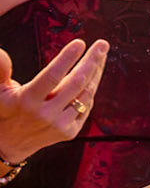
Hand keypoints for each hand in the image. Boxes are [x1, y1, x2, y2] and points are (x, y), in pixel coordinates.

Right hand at [0, 38, 109, 163]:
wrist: (8, 144)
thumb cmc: (6, 110)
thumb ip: (0, 70)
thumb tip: (1, 53)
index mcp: (27, 101)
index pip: (52, 76)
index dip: (67, 58)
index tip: (80, 42)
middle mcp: (45, 114)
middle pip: (76, 82)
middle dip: (92, 60)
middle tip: (102, 45)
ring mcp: (59, 125)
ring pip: (86, 93)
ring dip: (96, 72)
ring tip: (100, 55)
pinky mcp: (69, 132)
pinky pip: (87, 105)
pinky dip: (90, 89)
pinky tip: (93, 76)